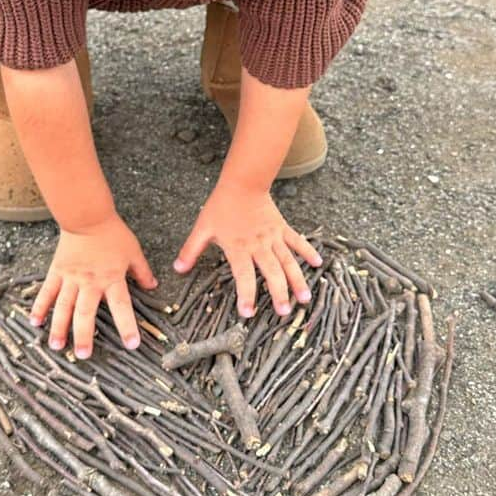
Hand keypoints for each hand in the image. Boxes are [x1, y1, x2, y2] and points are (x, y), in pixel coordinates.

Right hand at [29, 214, 157, 358]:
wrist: (87, 216)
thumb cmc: (112, 234)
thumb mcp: (133, 252)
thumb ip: (142, 271)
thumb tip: (153, 286)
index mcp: (112, 279)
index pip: (122, 307)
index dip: (127, 326)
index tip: (131, 345)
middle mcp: (90, 283)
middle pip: (86, 313)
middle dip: (84, 335)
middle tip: (83, 355)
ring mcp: (71, 278)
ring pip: (63, 306)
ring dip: (59, 327)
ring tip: (56, 346)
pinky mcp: (57, 272)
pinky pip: (47, 292)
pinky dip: (40, 306)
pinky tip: (35, 322)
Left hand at [173, 182, 321, 318]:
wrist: (242, 182)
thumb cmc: (221, 206)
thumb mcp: (202, 228)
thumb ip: (191, 250)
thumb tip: (177, 269)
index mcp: (238, 248)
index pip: (243, 275)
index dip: (246, 295)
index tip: (248, 313)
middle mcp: (258, 245)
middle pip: (271, 272)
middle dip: (279, 293)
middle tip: (284, 312)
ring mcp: (273, 237)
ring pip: (288, 261)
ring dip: (297, 279)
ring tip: (305, 298)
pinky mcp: (282, 228)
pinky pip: (297, 241)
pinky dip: (308, 251)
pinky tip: (318, 264)